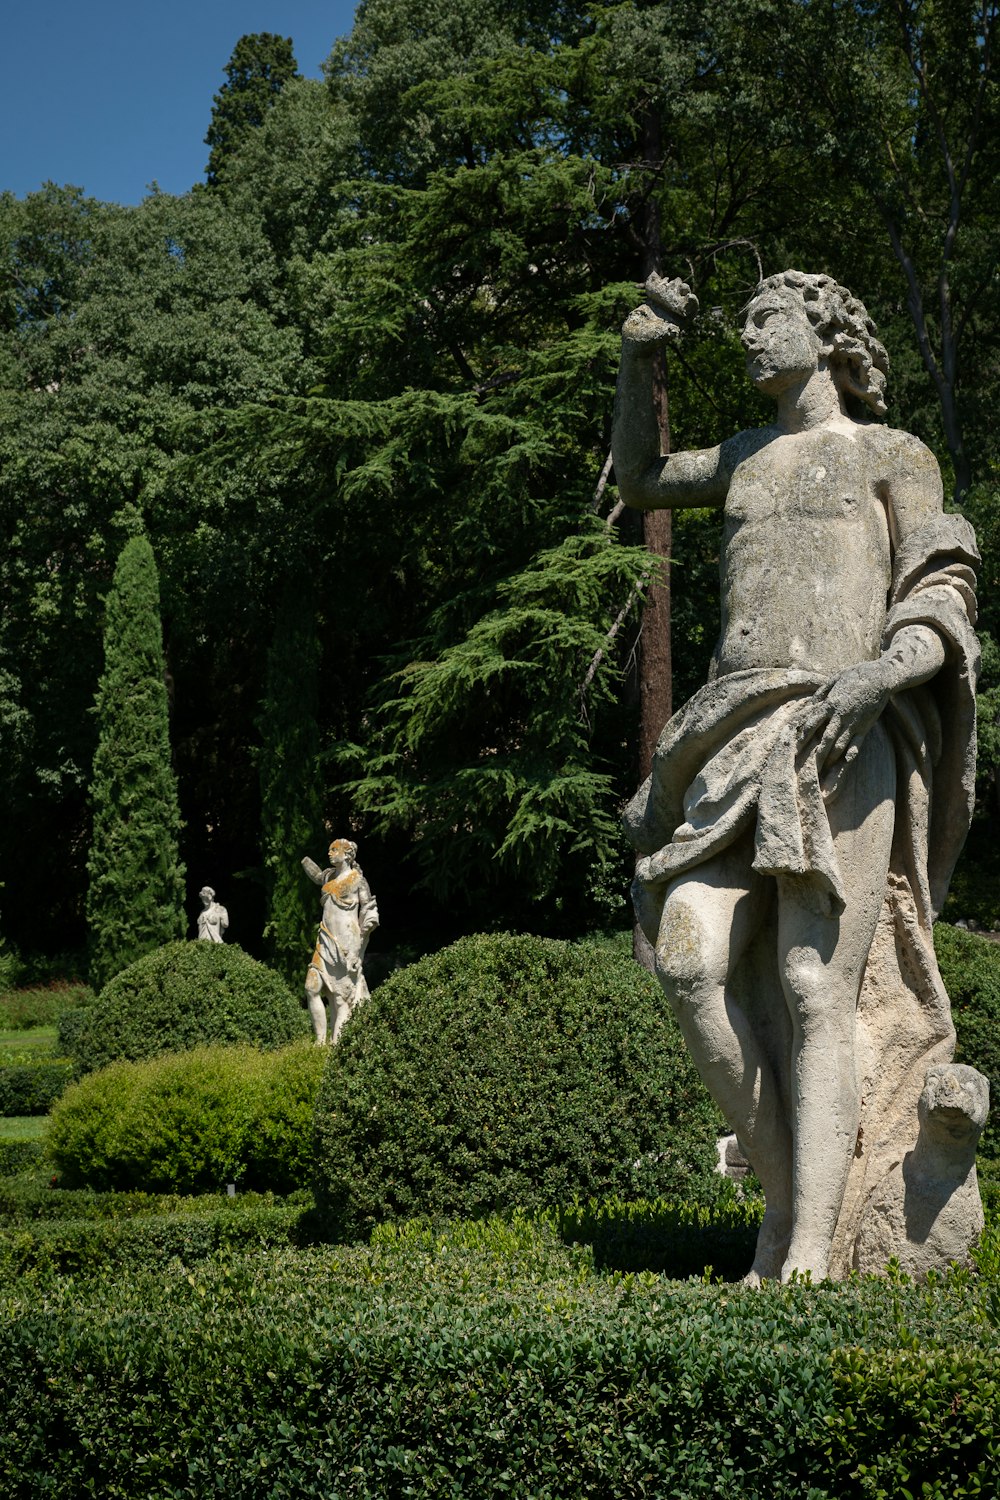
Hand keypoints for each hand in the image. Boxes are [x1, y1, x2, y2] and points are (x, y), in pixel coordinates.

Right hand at [622, 274, 697, 347]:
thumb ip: (666, 334)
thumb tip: (676, 331)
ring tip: (669, 281)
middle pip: (683, 298)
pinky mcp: (654, 303)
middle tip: (680, 284)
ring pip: (673, 292)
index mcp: (679, 322)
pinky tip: (659, 278)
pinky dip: (660, 284)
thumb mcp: (656, 338)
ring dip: (673, 285)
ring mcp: (664, 307)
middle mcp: (674, 313)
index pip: (690, 310)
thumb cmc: (646, 342)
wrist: (632, 339)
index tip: (690, 296)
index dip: (692, 303)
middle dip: (683, 290)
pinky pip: (660, 290)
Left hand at [795, 659, 893, 773]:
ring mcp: (853, 724)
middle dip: (816, 754)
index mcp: (830, 704)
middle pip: (825, 740)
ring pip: (839, 746)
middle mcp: (840, 716)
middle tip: (807, 768)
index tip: (796, 746)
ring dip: (830, 759)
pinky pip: (856, 745)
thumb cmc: (855, 675)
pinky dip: (849, 756)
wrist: (880, 677)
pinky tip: (843, 765)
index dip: (803, 736)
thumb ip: (820, 693)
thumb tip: (809, 704)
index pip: (811, 723)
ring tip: (822, 771)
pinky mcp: (865, 728)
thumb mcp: (834, 679)